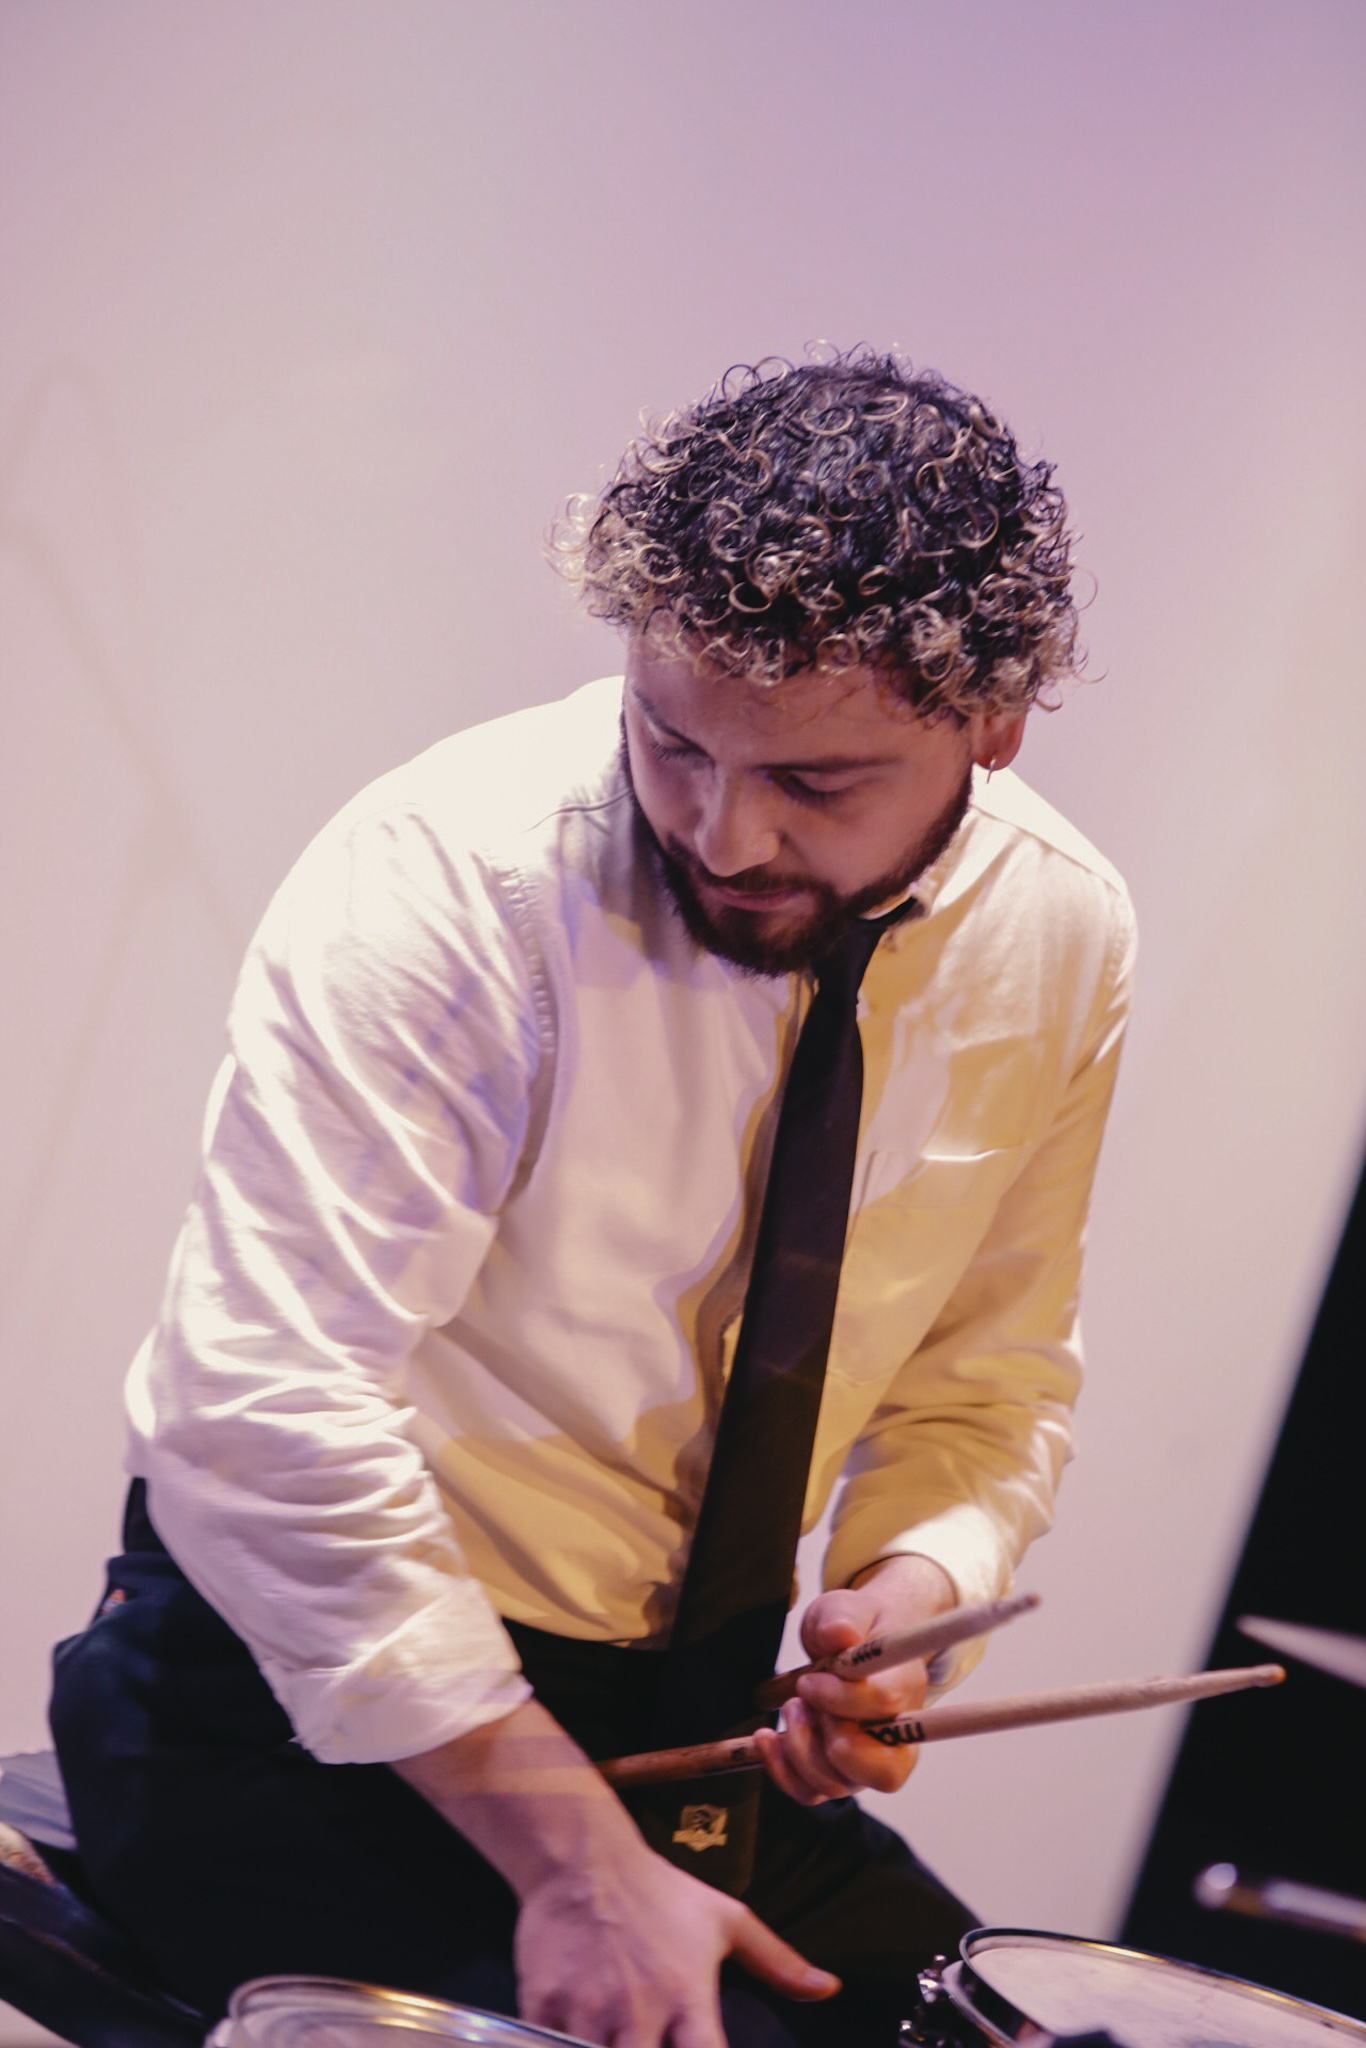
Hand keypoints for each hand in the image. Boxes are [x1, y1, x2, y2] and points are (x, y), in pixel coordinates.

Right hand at [516, 1844, 837, 2047]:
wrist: (582, 1856)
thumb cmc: (658, 1891)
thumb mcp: (724, 1919)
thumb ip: (777, 1961)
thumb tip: (829, 1988)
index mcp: (687, 1995)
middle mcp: (639, 2010)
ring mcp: (587, 2011)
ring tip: (622, 2042)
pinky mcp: (543, 2007)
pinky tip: (577, 2039)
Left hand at [754, 1554, 955, 1805]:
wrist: (855, 1643)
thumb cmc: (855, 1626)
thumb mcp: (847, 1607)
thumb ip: (842, 1617)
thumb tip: (840, 1635)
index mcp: (905, 1685)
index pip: (885, 1705)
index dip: (842, 1698)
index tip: (809, 1681)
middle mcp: (896, 1734)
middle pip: (883, 1772)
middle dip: (831, 1742)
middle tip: (801, 1703)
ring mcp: (867, 1761)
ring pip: (838, 1785)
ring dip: (800, 1749)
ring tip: (789, 1707)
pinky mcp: (837, 1774)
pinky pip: (810, 1793)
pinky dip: (780, 1770)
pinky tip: (766, 1736)